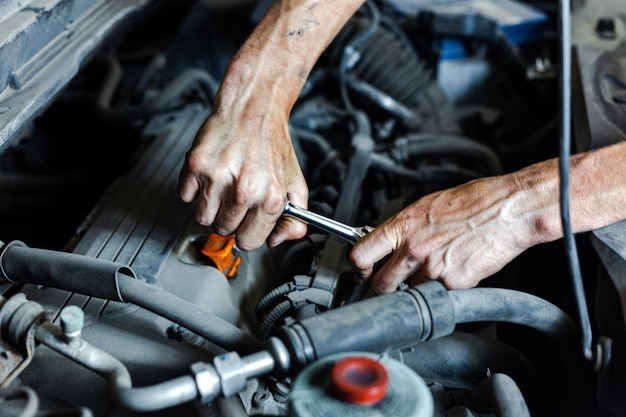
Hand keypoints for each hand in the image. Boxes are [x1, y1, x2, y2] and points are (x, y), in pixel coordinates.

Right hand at [178, 103, 307, 250]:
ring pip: (202, 218)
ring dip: (210, 206)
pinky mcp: (196, 165)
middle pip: (222, 231)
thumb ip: (294, 220)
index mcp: (270, 198)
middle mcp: (244, 191)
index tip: (246, 223)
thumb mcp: (295, 184)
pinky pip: (185, 197)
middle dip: (228, 217)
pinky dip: (194, 189)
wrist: (253, 109)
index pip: (249, 242)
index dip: (247, 233)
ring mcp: (218, 178)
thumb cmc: (272, 145)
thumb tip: (276, 241)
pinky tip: (211, 174)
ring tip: (223, 185)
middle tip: (235, 196)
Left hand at [349, 175, 546, 291]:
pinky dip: (444, 290)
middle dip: (383, 288)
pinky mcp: (454, 284)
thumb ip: (405, 228)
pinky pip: (439, 295)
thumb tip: (391, 243)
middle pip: (380, 284)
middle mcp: (413, 248)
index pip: (361, 254)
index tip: (362, 273)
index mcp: (403, 225)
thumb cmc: (475, 202)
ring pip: (410, 292)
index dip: (358, 268)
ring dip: (417, 288)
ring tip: (435, 270)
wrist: (510, 210)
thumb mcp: (428, 206)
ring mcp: (433, 269)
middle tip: (391, 283)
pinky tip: (456, 271)